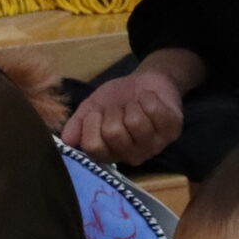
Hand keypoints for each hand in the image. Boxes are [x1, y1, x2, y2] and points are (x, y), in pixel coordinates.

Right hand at [66, 71, 183, 166]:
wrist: (146, 82)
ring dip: (132, 104)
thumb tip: (65, 141)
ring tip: (136, 105)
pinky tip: (150, 100)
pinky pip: (155, 111)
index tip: (97, 113)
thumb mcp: (92, 108)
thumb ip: (77, 124)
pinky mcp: (173, 131)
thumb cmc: (118, 99)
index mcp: (111, 153)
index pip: (93, 147)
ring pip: (135, 122)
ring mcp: (155, 145)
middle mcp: (133, 155)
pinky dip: (149, 97)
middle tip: (120, 108)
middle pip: (114, 133)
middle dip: (114, 111)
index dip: (92, 124)